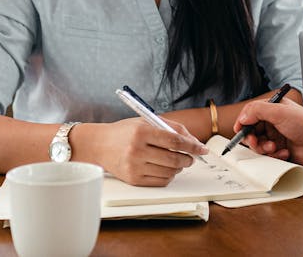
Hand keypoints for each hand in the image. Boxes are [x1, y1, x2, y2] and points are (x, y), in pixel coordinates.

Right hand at [84, 118, 208, 186]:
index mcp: (142, 132)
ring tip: (178, 161)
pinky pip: (160, 181)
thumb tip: (194, 142)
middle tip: (192, 157)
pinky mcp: (133, 179)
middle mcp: (137, 150)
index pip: (175, 140)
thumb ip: (173, 128)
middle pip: (174, 158)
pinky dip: (169, 175)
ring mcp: (134, 166)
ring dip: (179, 167)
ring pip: (169, 171)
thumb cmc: (126, 131)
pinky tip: (167, 168)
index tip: (203, 149)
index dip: (192, 146)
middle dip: (188, 159)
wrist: (99, 145)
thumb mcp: (148, 121)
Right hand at [233, 98, 302, 165]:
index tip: (239, 131)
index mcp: (273, 109)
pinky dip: (274, 155)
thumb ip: (258, 110)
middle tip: (256, 142)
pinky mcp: (280, 150)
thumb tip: (242, 117)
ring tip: (274, 147)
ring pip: (258, 145)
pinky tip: (284, 152)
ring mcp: (276, 137)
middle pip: (251, 132)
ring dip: (264, 148)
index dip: (243, 122)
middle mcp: (273, 123)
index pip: (251, 114)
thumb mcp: (280, 112)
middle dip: (253, 139)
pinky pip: (268, 156)